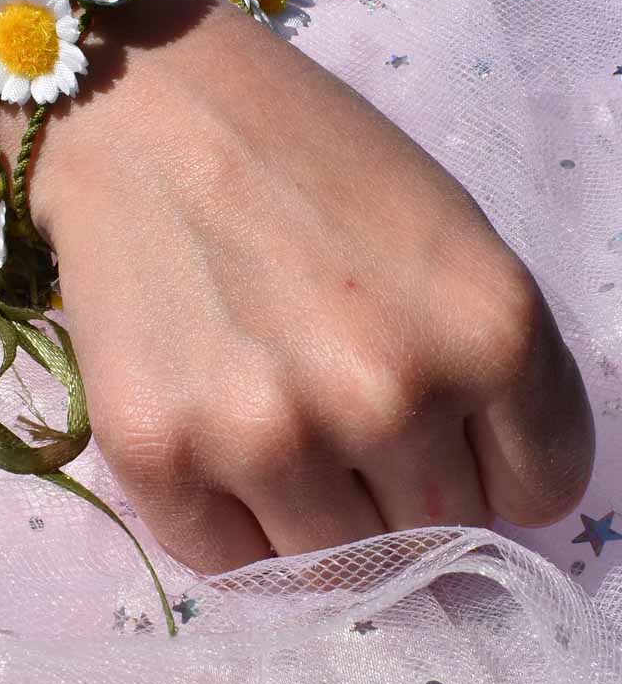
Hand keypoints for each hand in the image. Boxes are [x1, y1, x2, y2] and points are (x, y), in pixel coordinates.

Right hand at [9, 0, 595, 574]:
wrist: (143, 114)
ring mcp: (265, 435)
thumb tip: (473, 503)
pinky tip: (210, 444)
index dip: (493, 473)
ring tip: (267, 428)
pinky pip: (225, 563)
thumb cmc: (300, 160)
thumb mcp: (447, 240)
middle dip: (397, 498)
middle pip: (433, 543)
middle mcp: (386, 397)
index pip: (540, 492)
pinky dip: (228, 526)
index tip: (442, 444)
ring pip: (332, 570)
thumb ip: (484, 373)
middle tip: (333, 421)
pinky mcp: (156, 455)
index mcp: (489, 330)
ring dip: (313, 522)